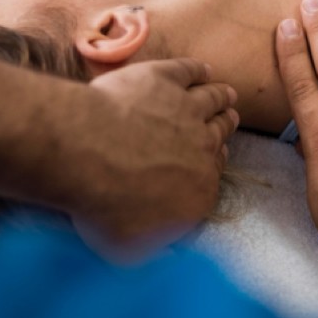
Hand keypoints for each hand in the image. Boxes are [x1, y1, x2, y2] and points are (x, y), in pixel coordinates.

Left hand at [66, 58, 238, 256]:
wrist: (87, 154)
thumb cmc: (102, 205)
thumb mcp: (130, 247)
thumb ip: (152, 242)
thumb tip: (159, 248)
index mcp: (199, 190)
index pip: (213, 174)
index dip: (213, 162)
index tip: (215, 155)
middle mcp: (202, 147)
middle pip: (220, 132)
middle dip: (226, 124)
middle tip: (230, 116)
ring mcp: (185, 109)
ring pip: (212, 99)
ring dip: (220, 96)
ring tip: (226, 93)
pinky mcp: (163, 79)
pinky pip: (188, 71)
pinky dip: (197, 70)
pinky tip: (201, 69)